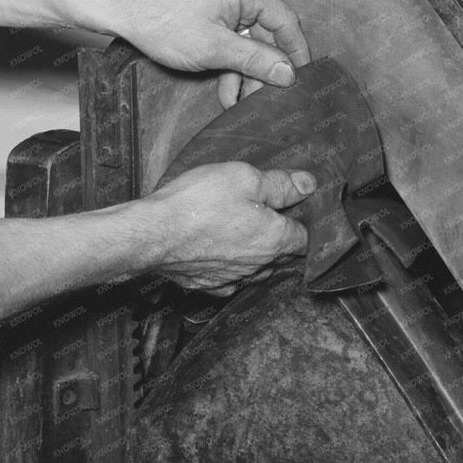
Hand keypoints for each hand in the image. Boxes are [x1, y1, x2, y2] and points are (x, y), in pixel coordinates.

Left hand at [108, 0, 309, 107]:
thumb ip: (255, 60)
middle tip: (262, 100)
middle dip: (262, 70)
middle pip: (266, 34)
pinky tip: (224, 90)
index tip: (302, 80)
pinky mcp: (208, 10)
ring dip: (242, 72)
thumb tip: (289, 73)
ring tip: (235, 102)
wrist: (119, 8)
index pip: (286, 20)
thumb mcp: (213, 48)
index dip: (296, 53)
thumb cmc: (160, 21)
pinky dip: (227, 62)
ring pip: (246, 41)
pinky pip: (229, 38)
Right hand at [136, 161, 310, 295]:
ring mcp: (231, 279)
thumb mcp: (244, 177)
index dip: (303, 223)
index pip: (305, 239)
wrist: (153, 233)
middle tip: (266, 215)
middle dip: (279, 238)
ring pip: (255, 269)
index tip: (296, 210)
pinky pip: (228, 279)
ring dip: (255, 255)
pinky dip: (228, 267)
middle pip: (281, 256)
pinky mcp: (206, 285)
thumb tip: (309, 185)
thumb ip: (280, 184)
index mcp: (274, 240)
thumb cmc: (198, 203)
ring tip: (241, 233)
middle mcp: (258, 266)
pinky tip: (218, 252)